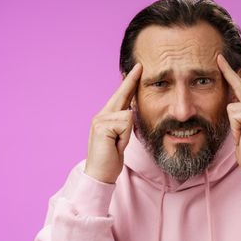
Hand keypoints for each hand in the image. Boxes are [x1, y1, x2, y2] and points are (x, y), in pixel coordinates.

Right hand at [84, 63, 141, 182]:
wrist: (100, 174)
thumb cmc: (110, 159)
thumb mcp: (120, 138)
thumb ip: (123, 123)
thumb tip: (131, 110)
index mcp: (106, 117)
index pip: (121, 97)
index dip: (129, 83)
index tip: (137, 69)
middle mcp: (101, 115)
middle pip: (121, 95)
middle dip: (131, 81)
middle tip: (140, 65)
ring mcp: (100, 119)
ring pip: (127, 115)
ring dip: (127, 134)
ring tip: (117, 145)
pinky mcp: (102, 126)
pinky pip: (125, 123)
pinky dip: (124, 137)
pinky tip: (114, 145)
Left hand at [217, 54, 240, 169]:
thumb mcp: (240, 129)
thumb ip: (237, 113)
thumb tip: (227, 100)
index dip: (230, 73)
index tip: (220, 58)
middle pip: (236, 89)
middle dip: (228, 73)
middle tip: (218, 57)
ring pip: (231, 107)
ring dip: (233, 125)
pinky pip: (233, 114)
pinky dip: (235, 128)